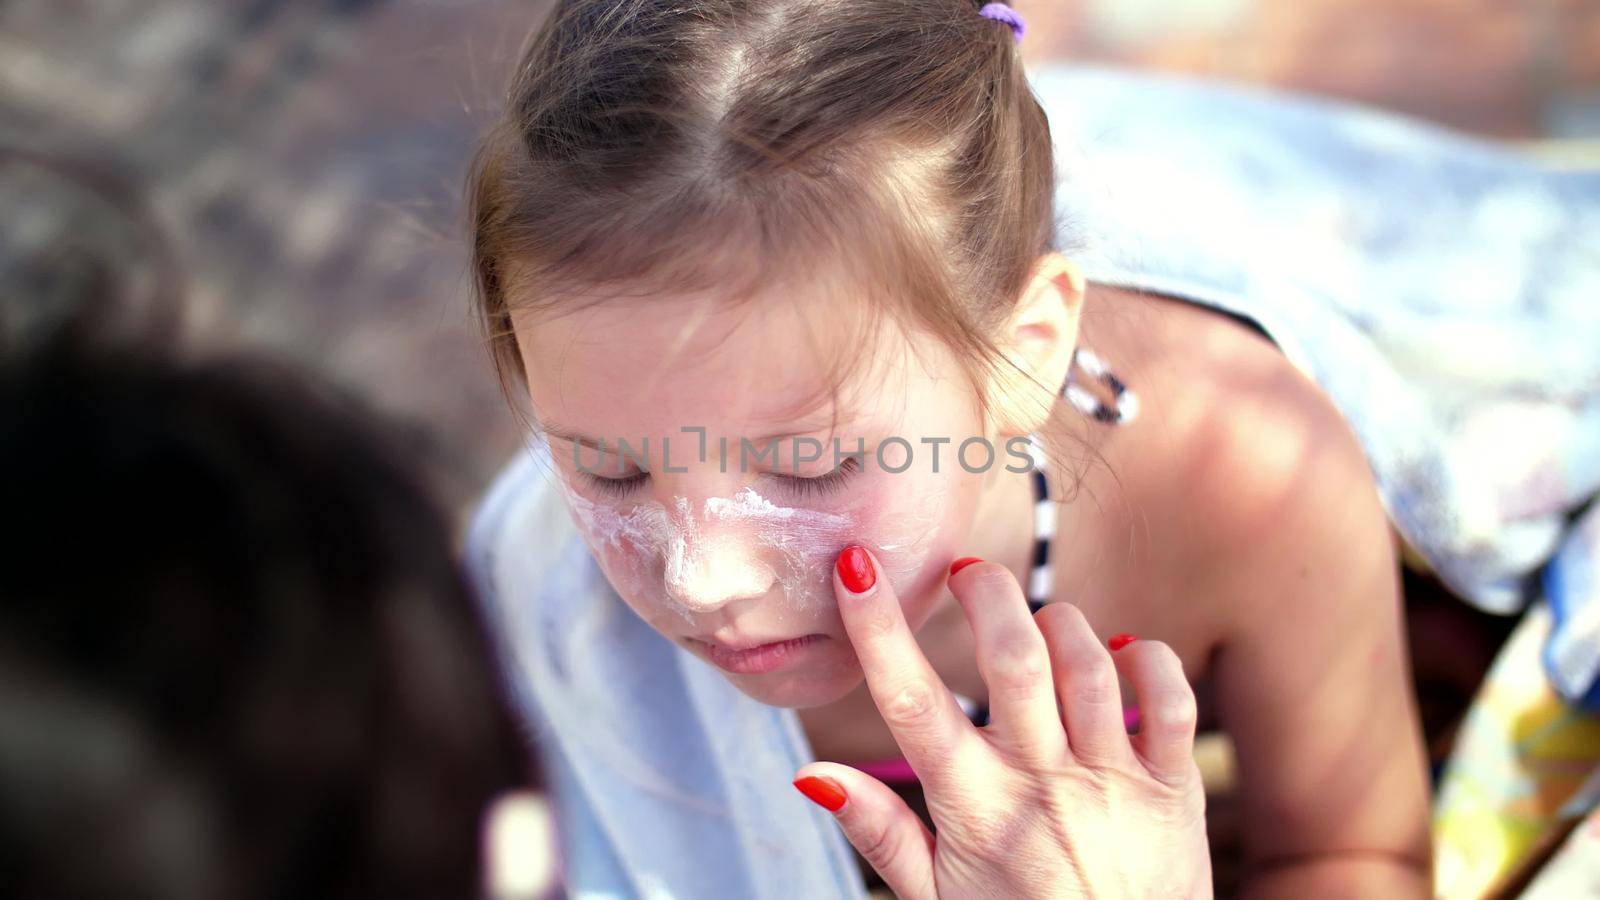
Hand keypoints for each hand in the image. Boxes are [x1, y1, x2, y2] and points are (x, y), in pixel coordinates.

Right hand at [793, 547, 1210, 898]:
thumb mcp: (936, 898)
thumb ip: (881, 831)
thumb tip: (811, 774)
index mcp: (975, 809)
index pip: (913, 701)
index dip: (878, 627)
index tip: (855, 569)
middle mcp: (1044, 784)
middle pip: (1013, 656)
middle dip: (984, 593)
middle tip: (965, 572)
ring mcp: (1114, 780)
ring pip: (1087, 661)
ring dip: (1055, 620)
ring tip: (1031, 621)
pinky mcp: (1175, 786)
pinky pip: (1169, 695)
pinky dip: (1144, 657)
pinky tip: (1117, 653)